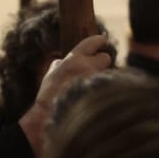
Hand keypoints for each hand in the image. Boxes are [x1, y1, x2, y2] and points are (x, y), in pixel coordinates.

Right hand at [18, 34, 113, 157]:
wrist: (52, 118)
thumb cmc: (49, 98)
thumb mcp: (51, 76)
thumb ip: (59, 65)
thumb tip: (61, 59)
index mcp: (72, 60)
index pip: (90, 43)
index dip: (98, 40)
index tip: (103, 39)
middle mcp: (86, 67)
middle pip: (105, 57)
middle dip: (103, 63)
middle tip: (96, 70)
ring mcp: (96, 80)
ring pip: (107, 75)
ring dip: (103, 80)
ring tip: (91, 91)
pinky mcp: (104, 93)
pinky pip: (109, 88)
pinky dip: (105, 92)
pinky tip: (96, 99)